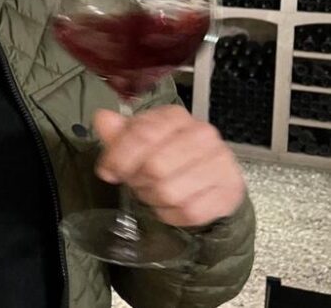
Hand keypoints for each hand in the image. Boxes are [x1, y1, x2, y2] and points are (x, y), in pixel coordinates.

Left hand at [94, 105, 245, 227]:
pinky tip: (170, 205)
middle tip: (136, 183)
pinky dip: (171, 214)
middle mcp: (202, 135)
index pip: (142, 134)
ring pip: (170, 192)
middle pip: (155, 166)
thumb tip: (103, 119)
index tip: (108, 172)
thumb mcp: (139, 140)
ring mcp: (220, 163)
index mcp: (175, 117)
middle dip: (137, 181)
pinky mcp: (228, 192)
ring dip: (153, 198)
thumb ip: (118, 132)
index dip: (118, 158)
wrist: (208, 177)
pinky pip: (189, 212)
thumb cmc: (166, 154)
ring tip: (153, 193)